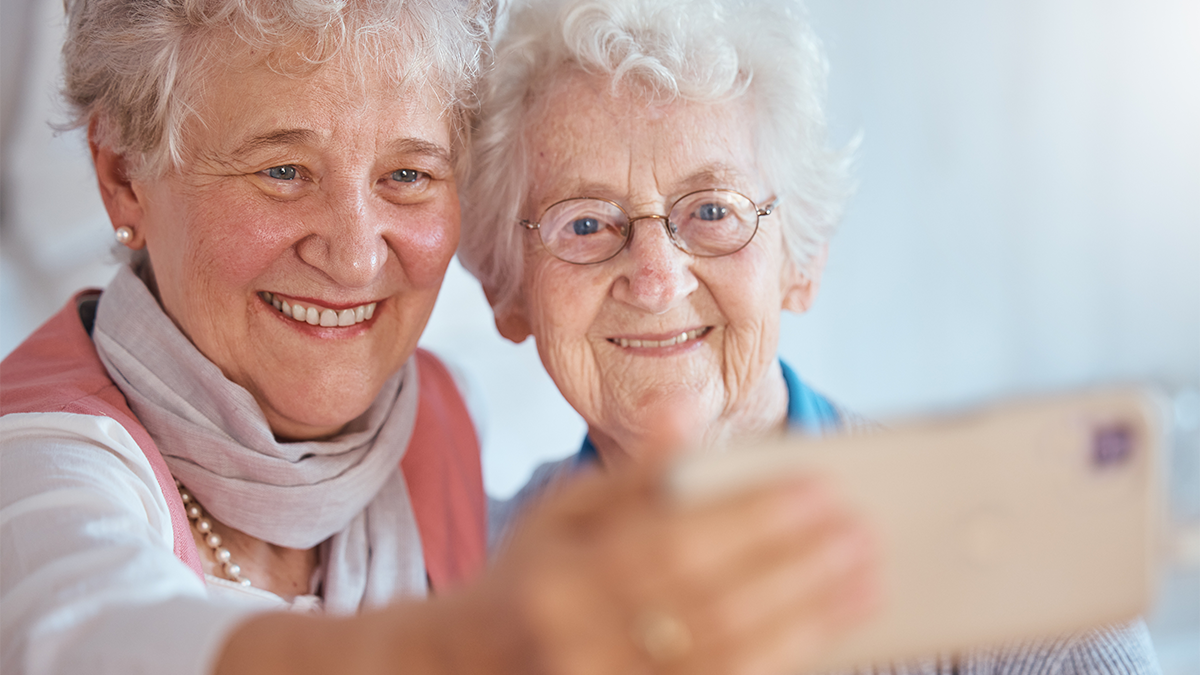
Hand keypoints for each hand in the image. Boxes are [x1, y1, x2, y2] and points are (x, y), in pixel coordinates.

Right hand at [468, 464, 878, 674]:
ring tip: (865, 583)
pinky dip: (782, 661)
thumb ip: (631, 476)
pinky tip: (825, 635)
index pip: (673, 546)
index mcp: (559, 579)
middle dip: (796, 571)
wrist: (473, 668)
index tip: (820, 490)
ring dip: (808, 622)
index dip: (751, 521)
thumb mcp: (561, 514)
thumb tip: (684, 412)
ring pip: (729, 661)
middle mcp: (581, 645)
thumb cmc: (533, 579)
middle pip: (711, 607)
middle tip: (861, 535)